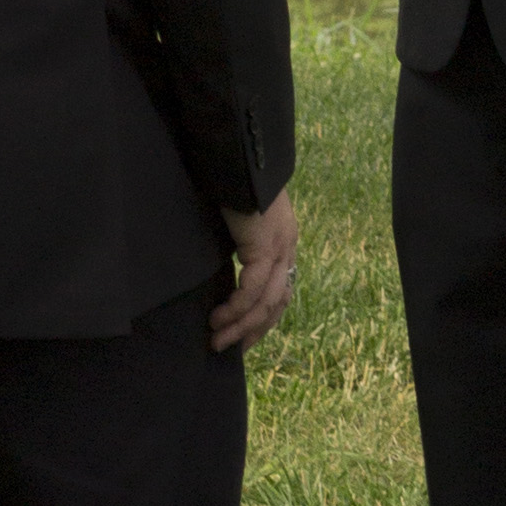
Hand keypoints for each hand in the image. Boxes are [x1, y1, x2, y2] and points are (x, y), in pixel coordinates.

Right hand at [213, 185, 296, 349]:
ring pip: (265, 304)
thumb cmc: (233, 179)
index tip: (245, 335)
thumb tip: (221, 261)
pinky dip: (235, 310)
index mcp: (284, 238)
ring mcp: (279, 247)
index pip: (281, 288)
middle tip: (233, 350)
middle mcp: (287, 246)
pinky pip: (251, 291)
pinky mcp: (265, 247)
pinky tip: (218, 319)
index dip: (265, 316)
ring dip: (241, 327)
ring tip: (217, 341)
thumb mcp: (239, 216)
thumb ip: (238, 238)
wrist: (240, 156)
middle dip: (255, 331)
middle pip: (278, 303)